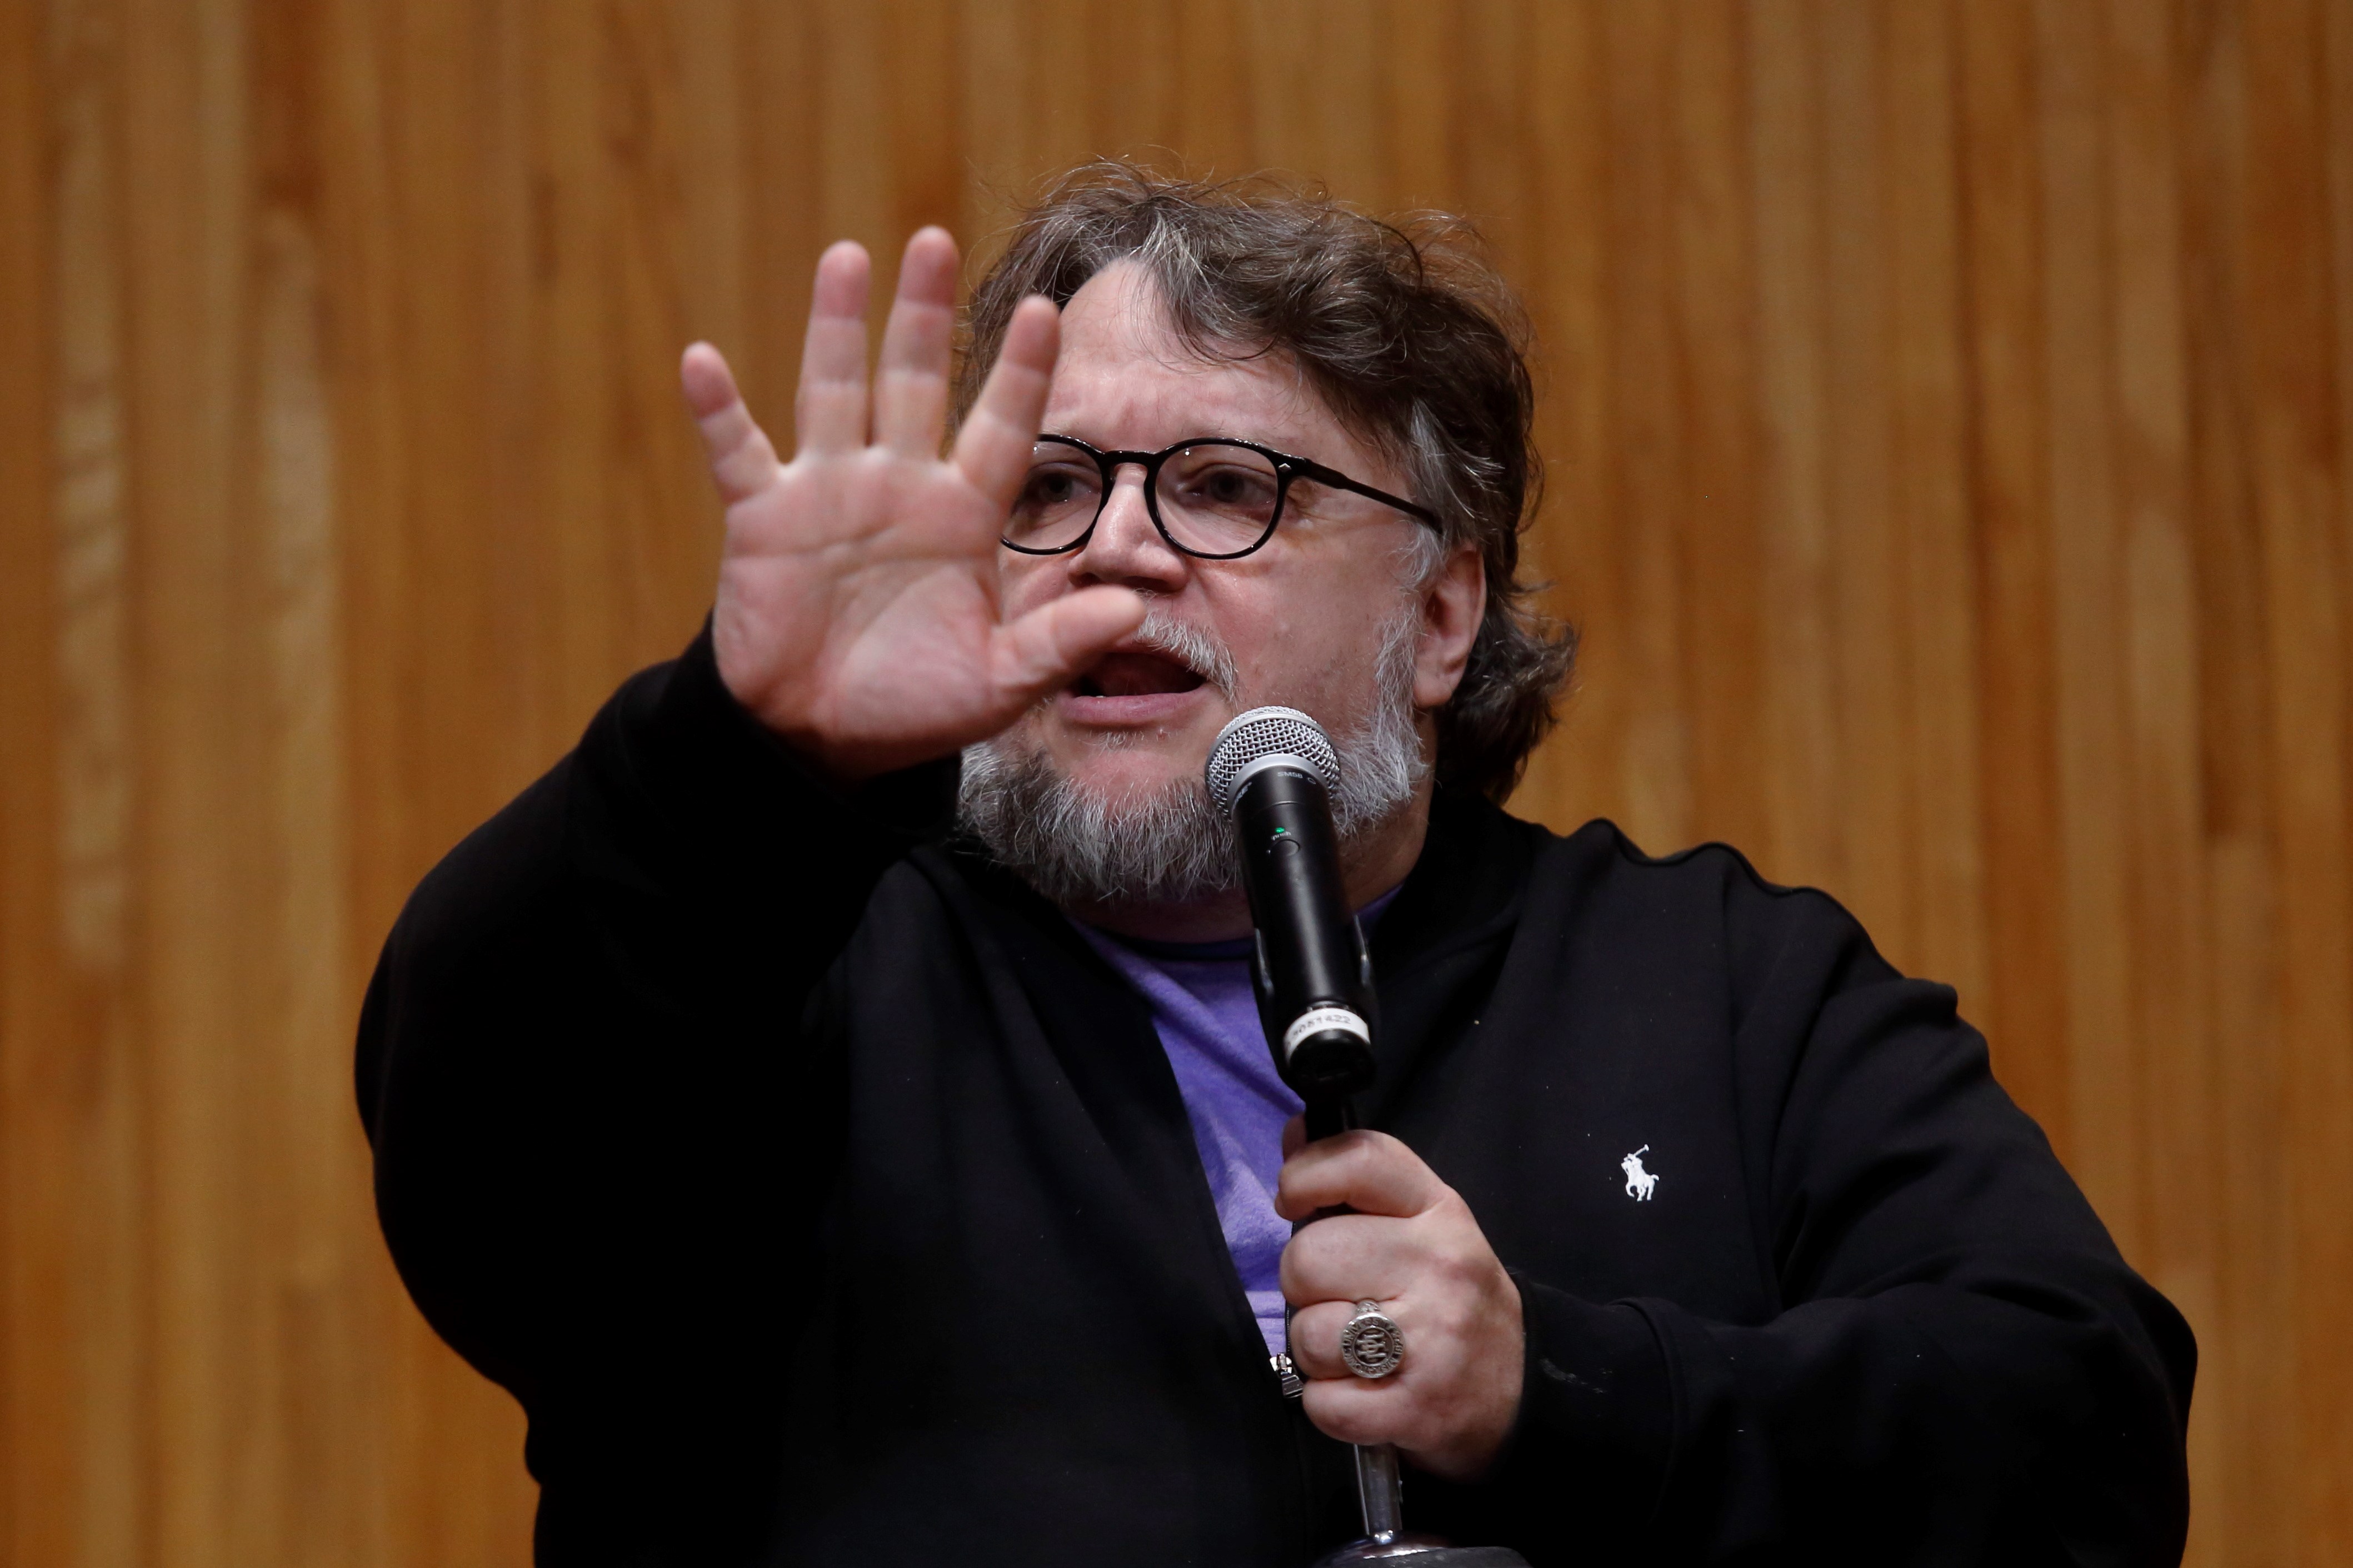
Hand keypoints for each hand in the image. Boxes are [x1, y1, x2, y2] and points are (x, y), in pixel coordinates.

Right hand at [681, 229, 1145, 781]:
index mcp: (963, 516)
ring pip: (835, 390)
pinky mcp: (763, 518)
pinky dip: (718, 410)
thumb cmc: (916, 706)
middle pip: (914, 381)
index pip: (1002, 427)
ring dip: (838, 326)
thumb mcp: (999, 683)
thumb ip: (1060, 643)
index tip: (1048, 308)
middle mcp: (899, 486)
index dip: (1023, 371)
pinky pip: (739, 452)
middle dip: (922, 314)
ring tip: (848, 257)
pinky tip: (701, 362)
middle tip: (933, 239)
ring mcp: (827, 493)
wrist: (823, 740)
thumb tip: (1130, 611)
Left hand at [1277, 1122, 1524, 1480]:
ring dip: (1315, 1352)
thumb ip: (1357, 1180)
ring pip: (1308, 1334)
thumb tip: (1295, 1132)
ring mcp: (1431, 1340)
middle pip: (1308, 1256)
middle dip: (1303, 1284)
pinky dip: (1328, 1406)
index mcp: (1439, 1211)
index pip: (1359, 1160)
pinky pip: (1323, 1403)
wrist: (1524, 1387)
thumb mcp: (1423, 1223)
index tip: (1293, 1201)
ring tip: (1354, 1352)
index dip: (1304, 1175)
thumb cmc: (1453, 1297)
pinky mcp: (1418, 1408)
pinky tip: (1360, 1394)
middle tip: (1338, 1298)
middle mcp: (1439, 1266)